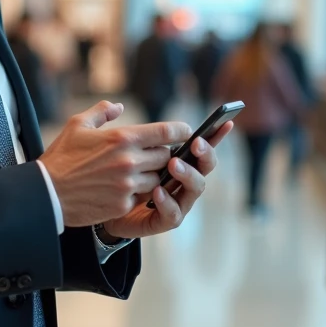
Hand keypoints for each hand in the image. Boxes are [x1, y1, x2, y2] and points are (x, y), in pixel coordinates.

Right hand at [39, 101, 192, 227]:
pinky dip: (138, 192)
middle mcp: (129, 161)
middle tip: (154, 154)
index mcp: (122, 138)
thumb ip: (102, 112)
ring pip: (158, 178)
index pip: (165, 132)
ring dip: (153, 175)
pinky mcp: (123, 204)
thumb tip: (119, 107)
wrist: (45, 193)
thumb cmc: (61, 157)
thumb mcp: (78, 125)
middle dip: (163, 155)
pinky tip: (124, 188)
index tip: (186, 131)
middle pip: (166, 157)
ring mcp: (128, 185)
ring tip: (137, 172)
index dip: (181, 131)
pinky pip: (143, 196)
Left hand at [101, 121, 233, 239]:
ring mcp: (176, 202)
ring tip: (174, 164)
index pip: (201, 147)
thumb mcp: (118, 152)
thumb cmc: (112, 178)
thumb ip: (120, 131)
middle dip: (205, 154)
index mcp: (178, 162)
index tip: (225, 122)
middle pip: (205, 167)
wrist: (100, 211)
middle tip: (195, 143)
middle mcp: (182, 182)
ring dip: (188, 175)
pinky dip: (168, 202)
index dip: (216, 135)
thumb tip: (117, 105)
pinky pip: (173, 214)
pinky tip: (158, 191)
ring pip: (194, 189)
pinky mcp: (163, 221)